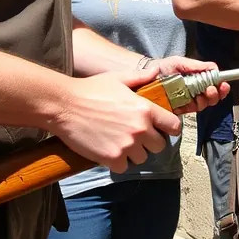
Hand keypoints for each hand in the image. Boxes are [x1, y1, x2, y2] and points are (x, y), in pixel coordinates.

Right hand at [52, 65, 181, 173]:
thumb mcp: (119, 78)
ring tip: (121, 142)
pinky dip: (118, 162)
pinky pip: (123, 167)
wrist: (64, 105)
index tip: (163, 129)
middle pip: (160, 146)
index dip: (170, 129)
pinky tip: (110, 151)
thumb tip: (156, 71)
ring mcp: (126, 145)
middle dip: (151, 142)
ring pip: (142, 158)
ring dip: (134, 153)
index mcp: (145, 109)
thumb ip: (141, 77)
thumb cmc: (91, 89)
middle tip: (138, 136)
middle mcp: (140, 129)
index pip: (173, 126)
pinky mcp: (111, 158)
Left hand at [151, 56, 229, 113]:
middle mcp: (193, 92)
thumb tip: (215, 68)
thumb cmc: (162, 67)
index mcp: (196, 80)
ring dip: (208, 99)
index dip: (221, 87)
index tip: (224, 85)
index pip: (213, 85)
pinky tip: (196, 100)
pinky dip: (196, 106)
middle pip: (211, 97)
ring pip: (203, 104)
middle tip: (213, 89)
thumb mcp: (180, 62)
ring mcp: (186, 101)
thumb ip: (196, 66)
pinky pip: (191, 110)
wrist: (145, 76)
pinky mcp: (178, 110)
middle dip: (216, 94)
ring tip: (206, 92)